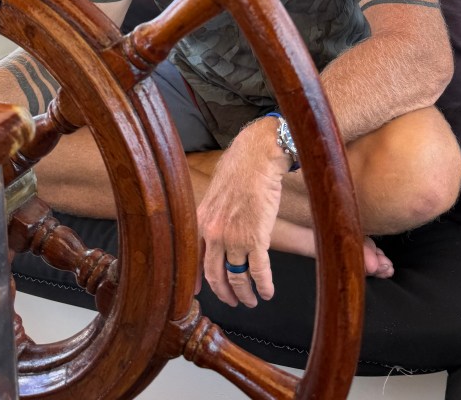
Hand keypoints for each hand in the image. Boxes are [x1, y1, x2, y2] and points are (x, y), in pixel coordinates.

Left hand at [197, 118, 289, 307]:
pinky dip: (263, 285)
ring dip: (245, 293)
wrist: (256, 158)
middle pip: (215, 275)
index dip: (197, 280)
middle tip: (232, 301)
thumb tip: (217, 234)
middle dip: (224, 293)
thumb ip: (213, 218)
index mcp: (201, 222)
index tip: (199, 293)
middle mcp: (213, 233)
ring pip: (237, 277)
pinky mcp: (256, 238)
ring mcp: (234, 237)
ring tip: (251, 300)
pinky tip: (267, 292)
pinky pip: (258, 271)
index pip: (194, 259)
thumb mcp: (216, 196)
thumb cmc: (239, 171)